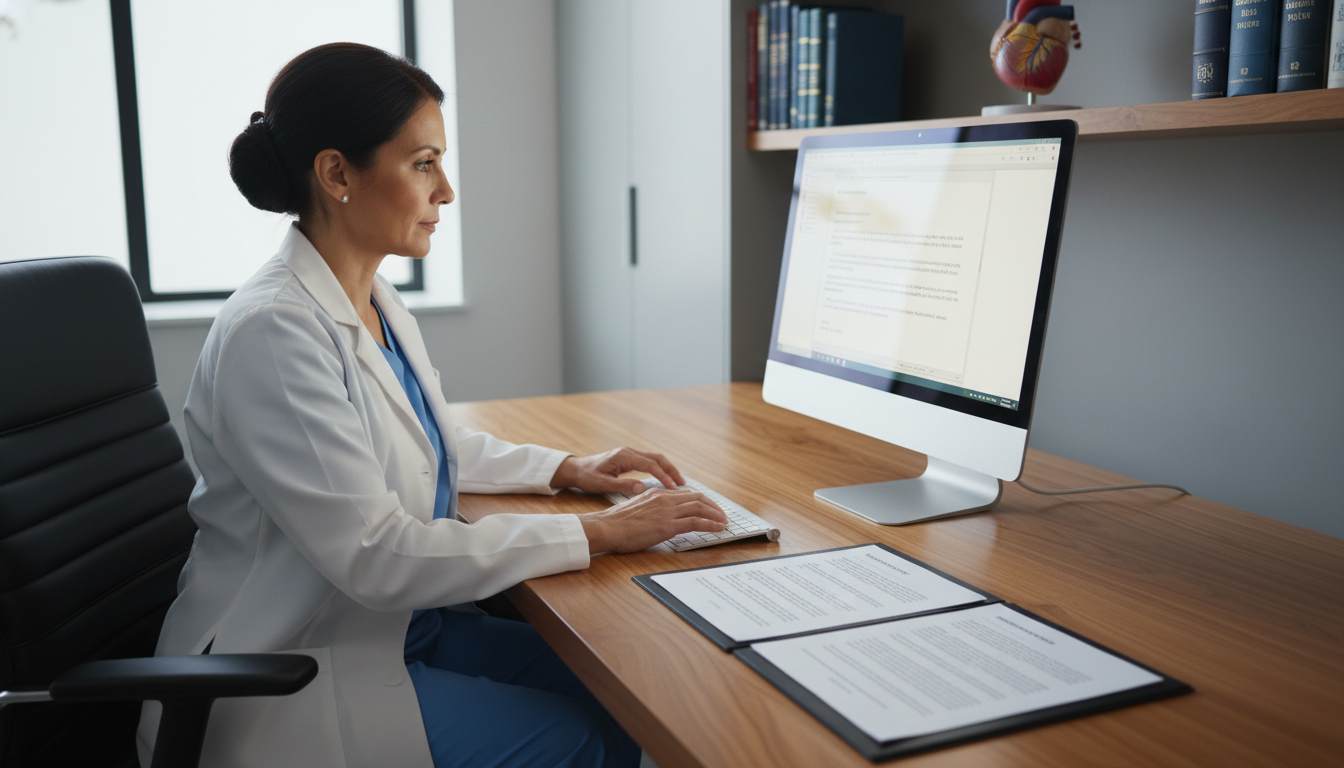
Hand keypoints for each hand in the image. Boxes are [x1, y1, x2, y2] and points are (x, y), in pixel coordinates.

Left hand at [550, 447, 685, 495]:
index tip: (674, 488)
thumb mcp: (603, 484)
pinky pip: (649, 461)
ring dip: (667, 468)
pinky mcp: (628, 457)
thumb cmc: (587, 477)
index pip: (650, 465)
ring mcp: (629, 453)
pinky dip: (660, 468)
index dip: (664, 476)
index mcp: (624, 457)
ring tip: (678, 482)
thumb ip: (623, 486)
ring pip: (655, 458)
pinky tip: (665, 479)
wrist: (576, 469)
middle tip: (683, 484)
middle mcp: (629, 452)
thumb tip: (643, 488)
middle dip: (671, 470)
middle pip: (657, 458)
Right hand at [580, 488, 726, 553]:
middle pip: (697, 498)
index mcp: (656, 493)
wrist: (606, 528)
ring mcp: (667, 511)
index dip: (701, 501)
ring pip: (699, 508)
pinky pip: (695, 522)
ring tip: (724, 522)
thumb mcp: (636, 509)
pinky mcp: (668, 525)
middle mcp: (664, 498)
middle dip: (712, 506)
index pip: (685, 494)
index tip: (709, 507)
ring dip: (715, 515)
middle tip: (721, 515)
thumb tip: (659, 517)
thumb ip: (651, 509)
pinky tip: (718, 528)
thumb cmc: (616, 523)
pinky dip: (710, 524)